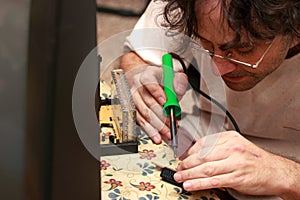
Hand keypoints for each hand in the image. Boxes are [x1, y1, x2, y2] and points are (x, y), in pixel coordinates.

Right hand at [120, 52, 187, 143]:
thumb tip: (178, 87)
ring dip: (156, 125)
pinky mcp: (131, 109)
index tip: (165, 102)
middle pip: (147, 101)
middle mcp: (136, 86)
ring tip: (167, 133)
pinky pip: (139, 121)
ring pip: (142, 113)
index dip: (156, 92)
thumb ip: (179, 81)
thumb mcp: (172, 77)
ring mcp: (132, 98)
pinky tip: (157, 136)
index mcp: (146, 75)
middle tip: (171, 123)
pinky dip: (149, 130)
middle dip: (161, 115)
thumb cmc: (160, 81)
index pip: (149, 81)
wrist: (147, 82)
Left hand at [174, 131, 298, 196]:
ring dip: (189, 174)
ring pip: (206, 168)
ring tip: (180, 177)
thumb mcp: (237, 145)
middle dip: (186, 163)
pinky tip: (190, 185)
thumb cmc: (255, 159)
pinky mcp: (237, 178)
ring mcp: (234, 163)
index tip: (182, 157)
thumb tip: (197, 154)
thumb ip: (218, 147)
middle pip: (202, 156)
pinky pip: (214, 181)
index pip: (203, 143)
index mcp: (229, 138)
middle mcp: (231, 148)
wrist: (275, 171)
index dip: (189, 151)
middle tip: (179, 168)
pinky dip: (199, 184)